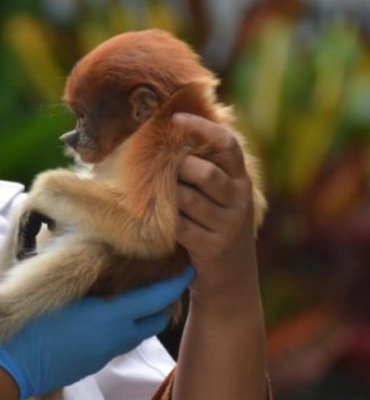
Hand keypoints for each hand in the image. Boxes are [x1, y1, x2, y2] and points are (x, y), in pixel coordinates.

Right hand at [0, 268, 193, 399]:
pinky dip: (124, 326)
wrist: (13, 364)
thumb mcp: (58, 288)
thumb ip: (82, 268)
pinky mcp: (95, 362)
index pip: (158, 299)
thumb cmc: (32, 321)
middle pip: (157, 320)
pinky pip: (120, 342)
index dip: (176, 282)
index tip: (188, 266)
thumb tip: (96, 245)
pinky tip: (106, 310)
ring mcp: (106, 353)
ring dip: (143, 314)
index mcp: (111, 317)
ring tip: (134, 291)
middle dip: (166, 300)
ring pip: (139, 333)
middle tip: (162, 278)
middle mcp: (116, 337)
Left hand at [172, 113, 259, 308]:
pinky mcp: (211, 248)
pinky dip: (164, 220)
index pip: (228, 145)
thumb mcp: (221, 197)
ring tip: (161, 197)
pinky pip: (178, 224)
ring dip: (169, 196)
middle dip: (179, 169)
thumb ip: (207, 169)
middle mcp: (239, 201)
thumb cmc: (215, 227)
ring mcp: (228, 226)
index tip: (176, 118)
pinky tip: (159, 219)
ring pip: (187, 198)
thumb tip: (174, 131)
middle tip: (165, 172)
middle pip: (205, 172)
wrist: (231, 281)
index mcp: (242, 181)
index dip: (203, 128)